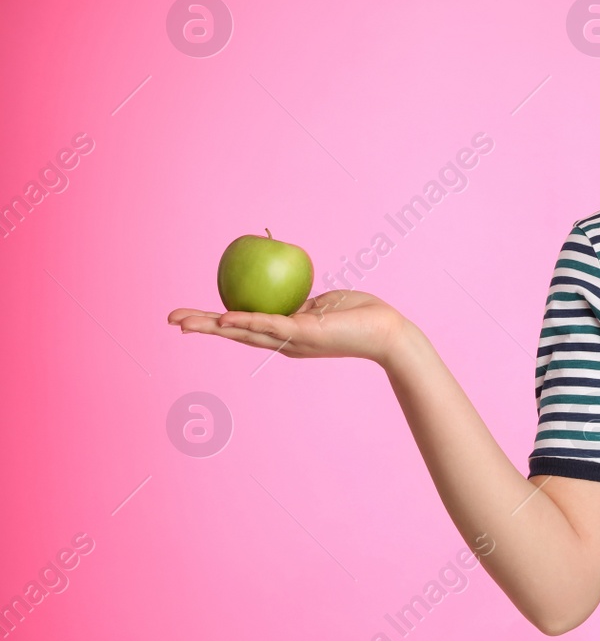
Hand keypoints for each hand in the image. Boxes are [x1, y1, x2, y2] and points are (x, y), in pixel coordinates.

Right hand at [167, 290, 407, 365]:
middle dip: (202, 327)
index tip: (190, 318)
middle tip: (170, 320)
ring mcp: (293, 339)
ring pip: (245, 331)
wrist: (389, 332)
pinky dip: (247, 321)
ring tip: (184, 322)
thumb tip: (294, 298)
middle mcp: (285, 341)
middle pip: (235, 334)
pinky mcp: (305, 332)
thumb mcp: (325, 306)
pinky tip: (224, 318)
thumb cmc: (362, 315)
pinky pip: (271, 324)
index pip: (245, 328)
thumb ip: (305, 305)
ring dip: (213, 326)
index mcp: (287, 333)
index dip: (216, 323)